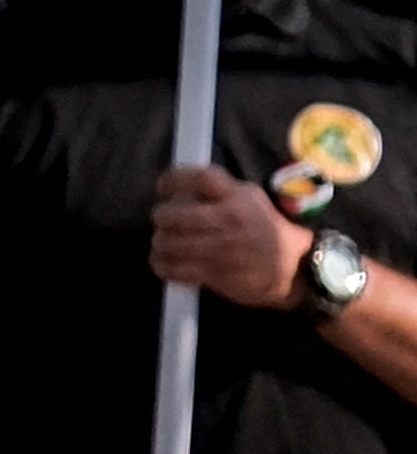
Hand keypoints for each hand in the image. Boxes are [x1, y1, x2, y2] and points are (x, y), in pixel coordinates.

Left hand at [154, 162, 319, 311]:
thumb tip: (180, 189)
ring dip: (160, 243)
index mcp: (238, 198)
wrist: (292, 268)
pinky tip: (163, 262)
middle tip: (162, 220)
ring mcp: (224, 250)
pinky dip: (163, 266)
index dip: (175, 179)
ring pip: (170, 244)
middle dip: (161, 217)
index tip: (162, 187)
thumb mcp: (250, 199)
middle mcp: (230, 221)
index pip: (202, 179)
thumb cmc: (263, 227)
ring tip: (162, 243)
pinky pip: (177, 270)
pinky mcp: (219, 275)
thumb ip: (220, 190)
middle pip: (174, 215)